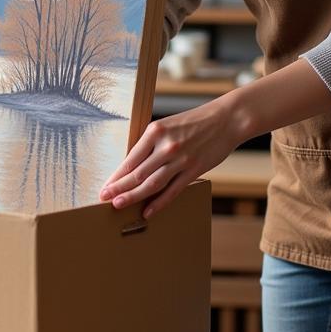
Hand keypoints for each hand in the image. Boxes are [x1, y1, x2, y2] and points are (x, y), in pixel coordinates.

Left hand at [98, 97, 242, 217]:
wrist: (226, 119)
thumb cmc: (194, 122)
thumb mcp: (168, 125)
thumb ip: (151, 144)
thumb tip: (133, 166)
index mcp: (155, 131)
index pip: (130, 159)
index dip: (116, 176)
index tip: (105, 186)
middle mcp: (165, 146)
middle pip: (137, 173)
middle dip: (118, 188)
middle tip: (104, 198)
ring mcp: (180, 159)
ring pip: (151, 183)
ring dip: (133, 197)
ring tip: (118, 205)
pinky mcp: (194, 170)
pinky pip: (172, 190)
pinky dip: (158, 203)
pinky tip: (147, 212)